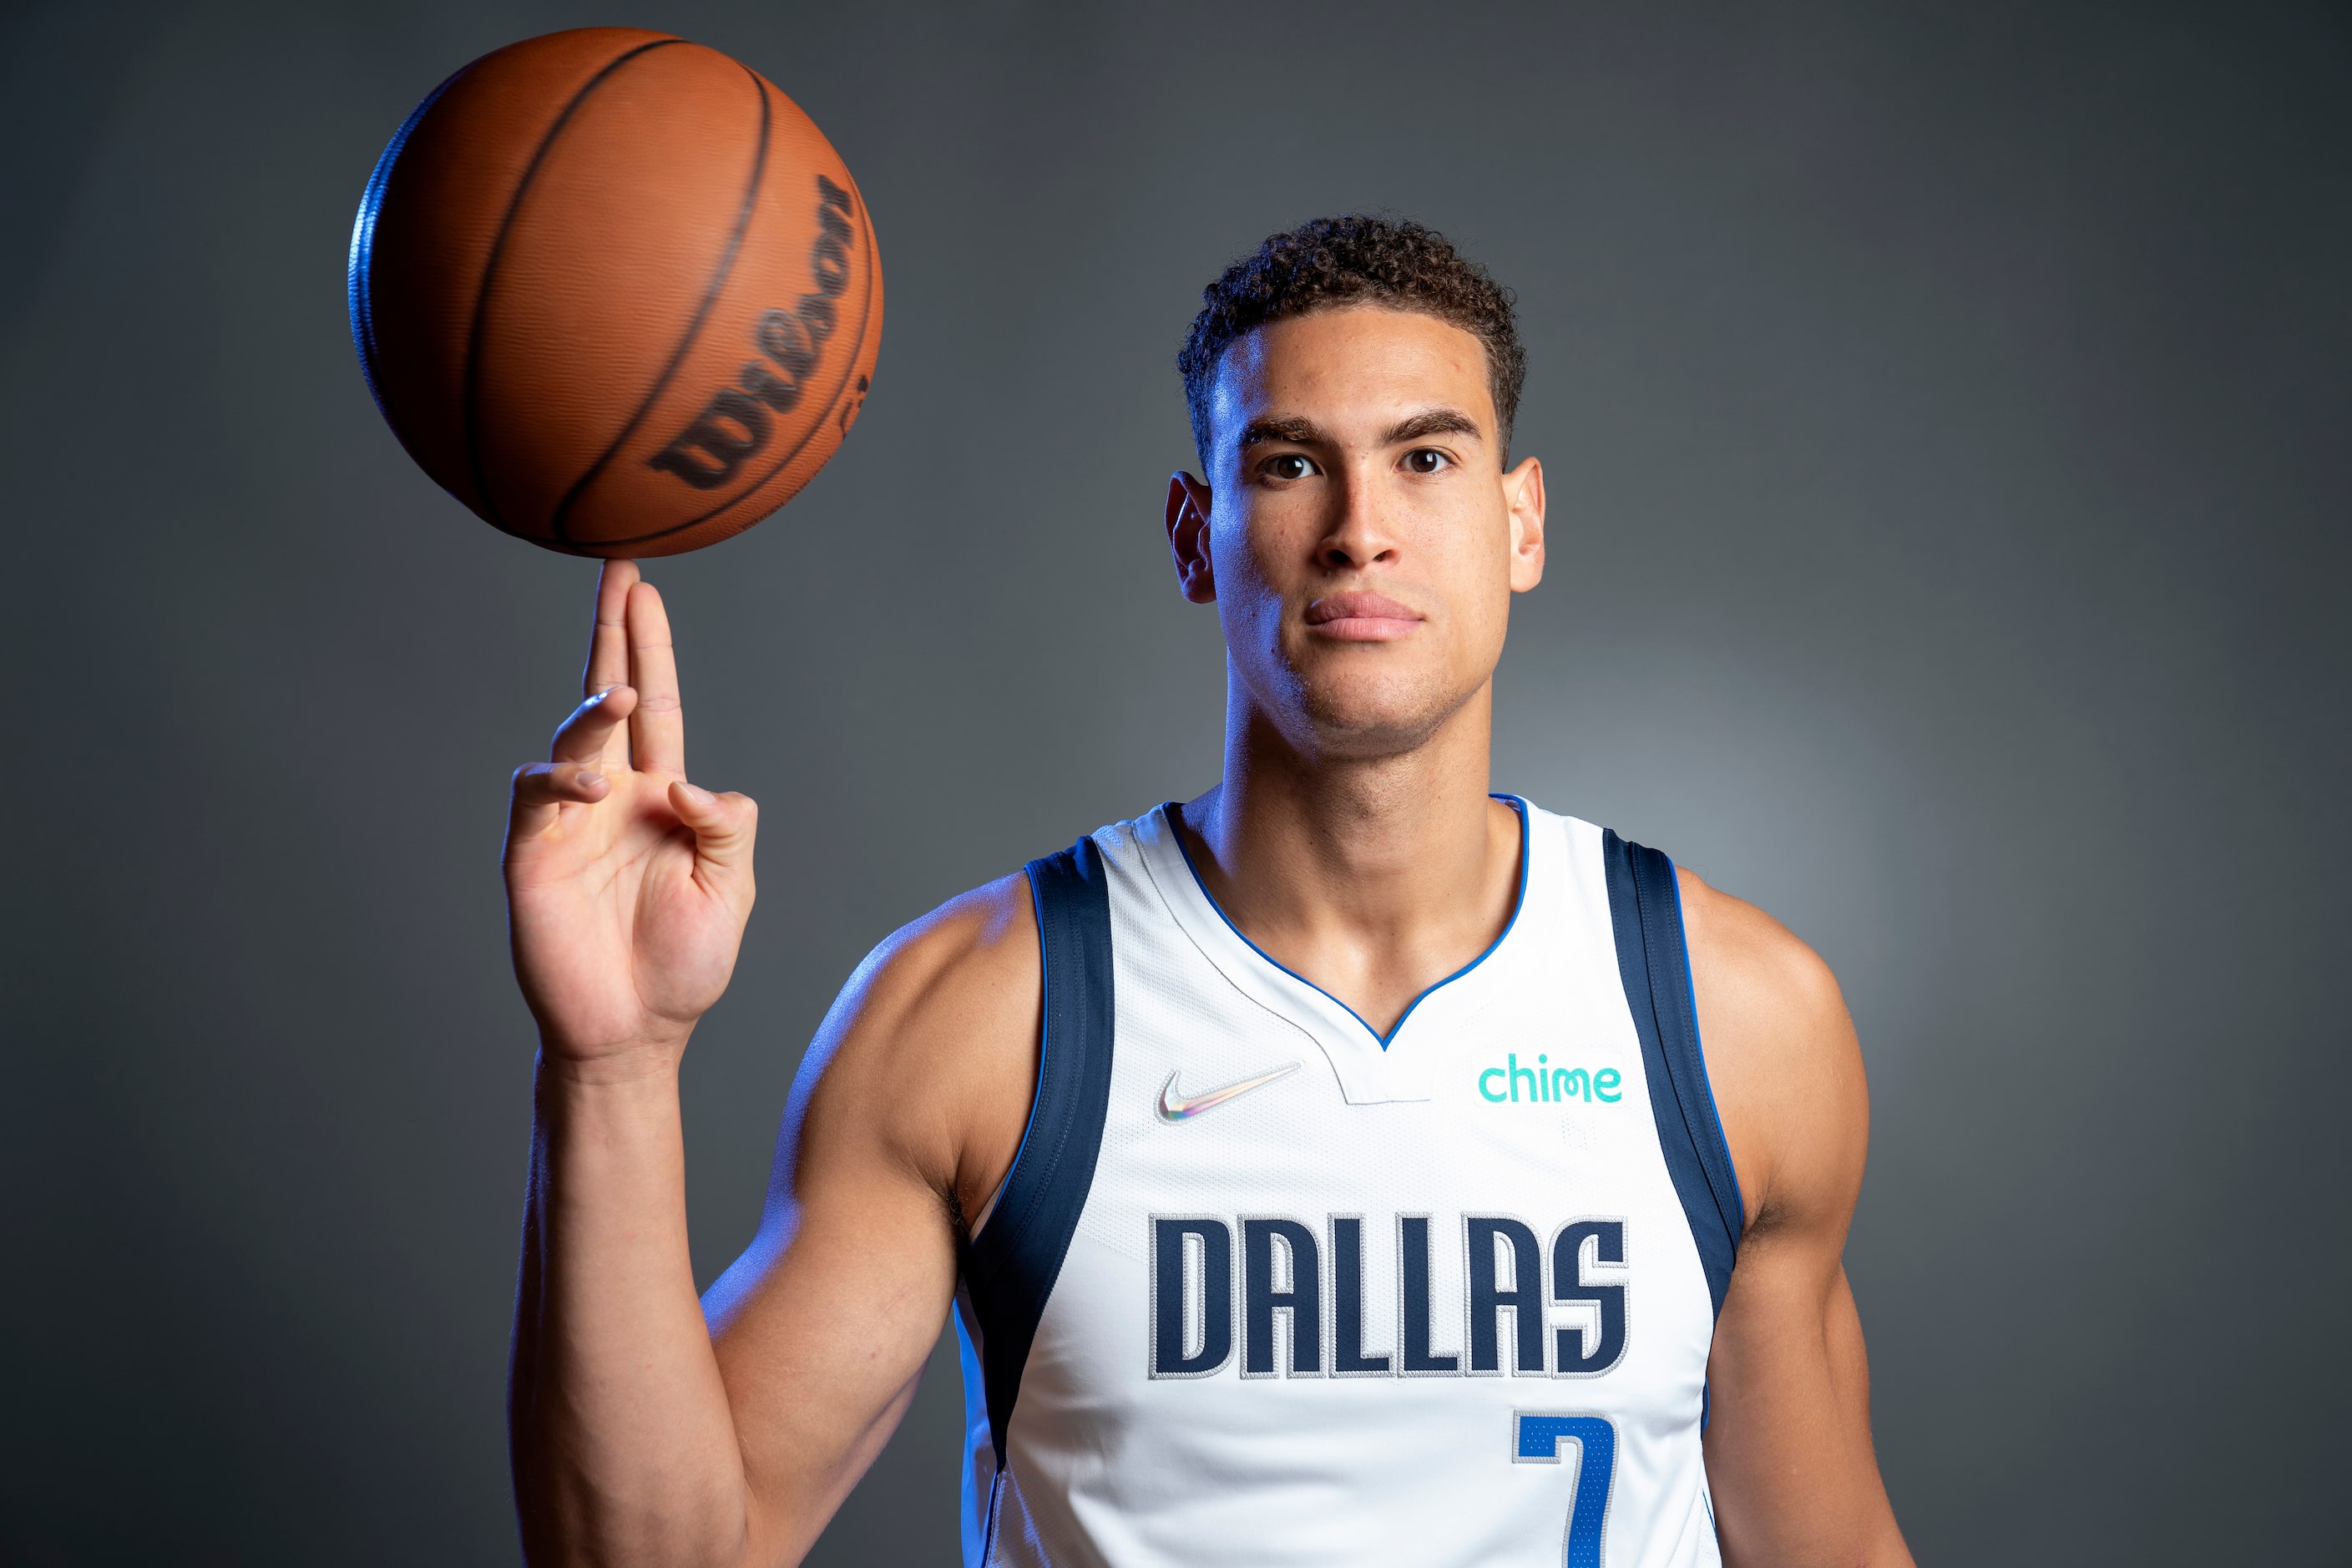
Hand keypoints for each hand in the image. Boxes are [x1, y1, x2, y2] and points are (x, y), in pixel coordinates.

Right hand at [504, 561, 756, 1073]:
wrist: (634, 1032)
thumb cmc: (685, 965)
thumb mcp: (732, 890)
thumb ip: (729, 828)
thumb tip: (690, 781)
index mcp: (661, 795)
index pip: (658, 705)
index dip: (650, 648)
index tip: (644, 587)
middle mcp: (612, 794)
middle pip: (605, 697)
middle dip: (608, 635)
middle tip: (614, 570)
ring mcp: (568, 821)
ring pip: (571, 738)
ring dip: (593, 709)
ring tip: (619, 693)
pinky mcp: (533, 853)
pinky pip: (538, 797)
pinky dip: (563, 777)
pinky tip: (595, 784)